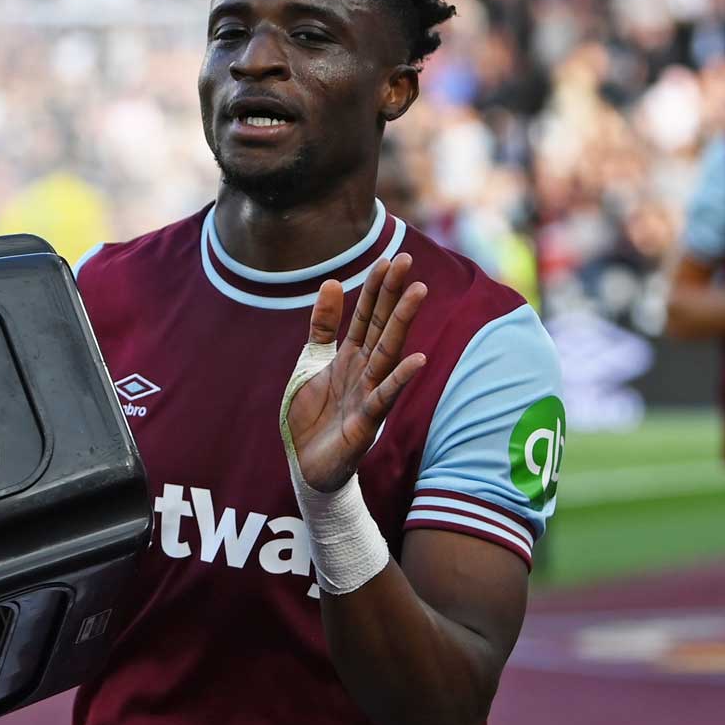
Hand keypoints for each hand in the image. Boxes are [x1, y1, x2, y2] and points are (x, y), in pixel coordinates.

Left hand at [285, 254, 428, 492]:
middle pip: (380, 326)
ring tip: (418, 292)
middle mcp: (364, 371)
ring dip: (402, 322)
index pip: (365, 315)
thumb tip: (333, 281)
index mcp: (349, 357)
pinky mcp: (367, 422)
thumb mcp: (311, 362)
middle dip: (393, 294)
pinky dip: (401, 378)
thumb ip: (323, 326)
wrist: (306, 466)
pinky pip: (385, 396)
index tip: (388, 259)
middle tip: (408, 260)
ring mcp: (368, 394)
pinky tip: (417, 358)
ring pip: (387, 352)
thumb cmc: (313, 416)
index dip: (375, 288)